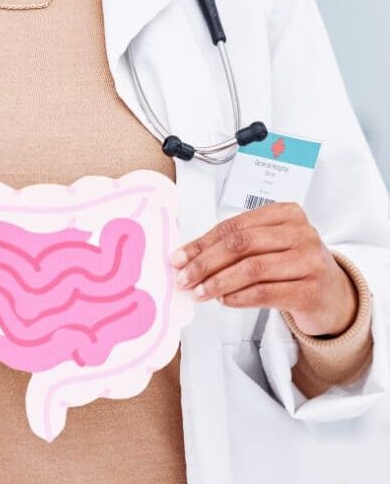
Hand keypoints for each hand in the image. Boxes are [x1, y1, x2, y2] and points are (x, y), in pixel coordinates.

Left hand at [169, 202, 358, 336]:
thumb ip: (235, 245)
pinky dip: (239, 297)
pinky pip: (266, 292)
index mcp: (286, 213)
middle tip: (184, 278)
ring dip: (218, 282)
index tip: (179, 258)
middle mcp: (301, 232)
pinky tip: (224, 300)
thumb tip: (187, 257)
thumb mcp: (269, 246)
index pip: (234, 225)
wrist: (336, 296)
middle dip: (205, 262)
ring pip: (252, 269)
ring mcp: (309, 261)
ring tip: (199, 293)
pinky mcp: (312, 290)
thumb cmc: (294, 266)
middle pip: (241, 244)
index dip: (202, 242)